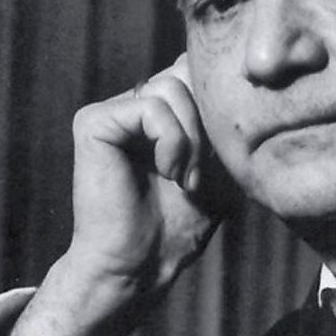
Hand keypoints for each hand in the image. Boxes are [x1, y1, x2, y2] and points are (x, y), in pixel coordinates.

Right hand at [9, 54, 234, 335]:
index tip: (219, 156)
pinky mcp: (94, 122)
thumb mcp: (220, 164)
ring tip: (186, 178)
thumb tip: (240, 79)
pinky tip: (168, 171)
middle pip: (186, 72)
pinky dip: (172, 141)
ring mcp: (113, 111)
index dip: (218, 105)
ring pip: (171, 88)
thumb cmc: (181, 221)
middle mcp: (134, 103)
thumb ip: (223, 121)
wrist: (140, 264)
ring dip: (192, 138)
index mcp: (161, 110)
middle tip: (201, 173)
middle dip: (207, 124)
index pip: (197, 70)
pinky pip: (151, 107)